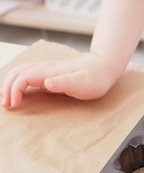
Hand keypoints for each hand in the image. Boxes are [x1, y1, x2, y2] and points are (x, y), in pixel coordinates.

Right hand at [1, 53, 119, 107]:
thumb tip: (47, 83)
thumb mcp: (83, 83)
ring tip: (6, 99)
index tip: (14, 104)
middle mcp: (46, 69)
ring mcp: (47, 71)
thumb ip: (65, 83)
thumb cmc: (95, 78)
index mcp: (50, 71)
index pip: (24, 77)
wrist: (103, 67)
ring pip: (20, 72)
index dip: (15, 89)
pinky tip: (17, 92)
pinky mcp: (49, 75)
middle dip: (7, 87)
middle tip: (6, 105)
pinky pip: (27, 76)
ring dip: (9, 83)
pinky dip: (17, 83)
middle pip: (17, 72)